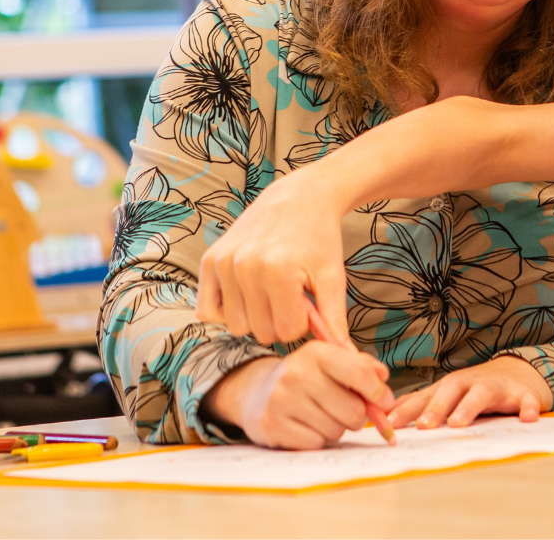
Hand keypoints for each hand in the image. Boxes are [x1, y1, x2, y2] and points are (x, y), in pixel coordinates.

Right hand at [197, 164, 351, 343]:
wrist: (297, 198)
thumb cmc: (319, 238)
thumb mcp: (333, 276)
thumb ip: (335, 318)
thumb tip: (346, 355)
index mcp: (278, 271)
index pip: (286, 332)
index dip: (300, 322)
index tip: (306, 302)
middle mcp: (245, 266)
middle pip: (259, 332)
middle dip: (278, 321)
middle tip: (288, 297)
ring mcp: (224, 263)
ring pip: (235, 326)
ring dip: (254, 317)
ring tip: (269, 293)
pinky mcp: (209, 260)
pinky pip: (207, 310)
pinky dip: (225, 310)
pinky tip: (245, 295)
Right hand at [201, 342, 395, 449]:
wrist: (256, 392)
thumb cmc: (305, 378)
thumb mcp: (330, 362)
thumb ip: (361, 366)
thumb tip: (383, 379)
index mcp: (315, 352)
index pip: (359, 373)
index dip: (378, 392)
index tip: (384, 401)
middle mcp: (296, 373)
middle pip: (353, 410)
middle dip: (356, 415)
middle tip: (344, 410)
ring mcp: (281, 400)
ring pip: (336, 430)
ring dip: (336, 428)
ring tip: (320, 415)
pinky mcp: (272, 426)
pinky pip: (316, 443)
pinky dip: (316, 439)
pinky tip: (305, 426)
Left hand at [389, 356, 552, 428]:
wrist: (519, 372)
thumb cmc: (476, 388)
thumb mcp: (448, 394)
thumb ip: (421, 403)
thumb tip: (386, 414)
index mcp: (451, 386)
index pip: (426, 395)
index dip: (408, 409)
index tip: (391, 424)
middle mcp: (472, 383)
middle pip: (451, 389)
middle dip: (436, 407)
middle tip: (424, 426)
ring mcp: (498, 387)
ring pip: (483, 393)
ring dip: (469, 406)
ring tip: (458, 423)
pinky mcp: (523, 394)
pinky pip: (527, 400)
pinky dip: (528, 407)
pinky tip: (528, 418)